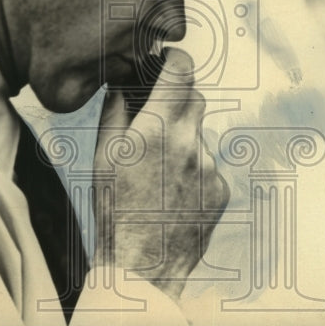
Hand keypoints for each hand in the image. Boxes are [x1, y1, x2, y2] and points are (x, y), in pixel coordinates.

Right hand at [93, 48, 228, 300]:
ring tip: (159, 177)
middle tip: (156, 122)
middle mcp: (189, 143)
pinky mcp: (222, 189)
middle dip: (177, 101)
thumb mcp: (103, 156)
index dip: (176, 59)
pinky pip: (209, 167)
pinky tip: (173, 195)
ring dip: (183, 143)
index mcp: (157, 129)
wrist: (141, 266)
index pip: (181, 71)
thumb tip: (123, 82)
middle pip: (195, 100)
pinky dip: (194, 172)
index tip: (170, 60)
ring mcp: (210, 167)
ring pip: (199, 137)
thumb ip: (116, 110)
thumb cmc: (114, 210)